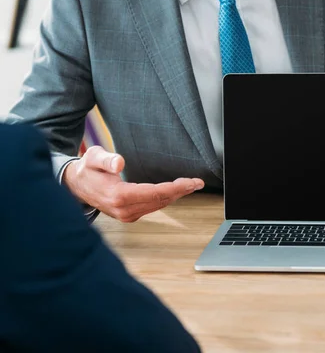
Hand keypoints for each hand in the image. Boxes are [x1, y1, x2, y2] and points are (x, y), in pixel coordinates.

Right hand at [63, 146, 204, 222]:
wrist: (76, 186)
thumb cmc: (87, 169)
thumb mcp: (93, 158)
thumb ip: (106, 160)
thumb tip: (119, 163)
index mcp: (118, 196)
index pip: (155, 193)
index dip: (176, 188)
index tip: (192, 182)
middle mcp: (124, 209)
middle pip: (161, 200)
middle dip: (181, 191)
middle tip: (198, 182)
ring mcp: (126, 215)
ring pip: (158, 205)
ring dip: (176, 195)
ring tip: (191, 185)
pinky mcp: (128, 215)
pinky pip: (152, 207)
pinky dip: (165, 199)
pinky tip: (175, 192)